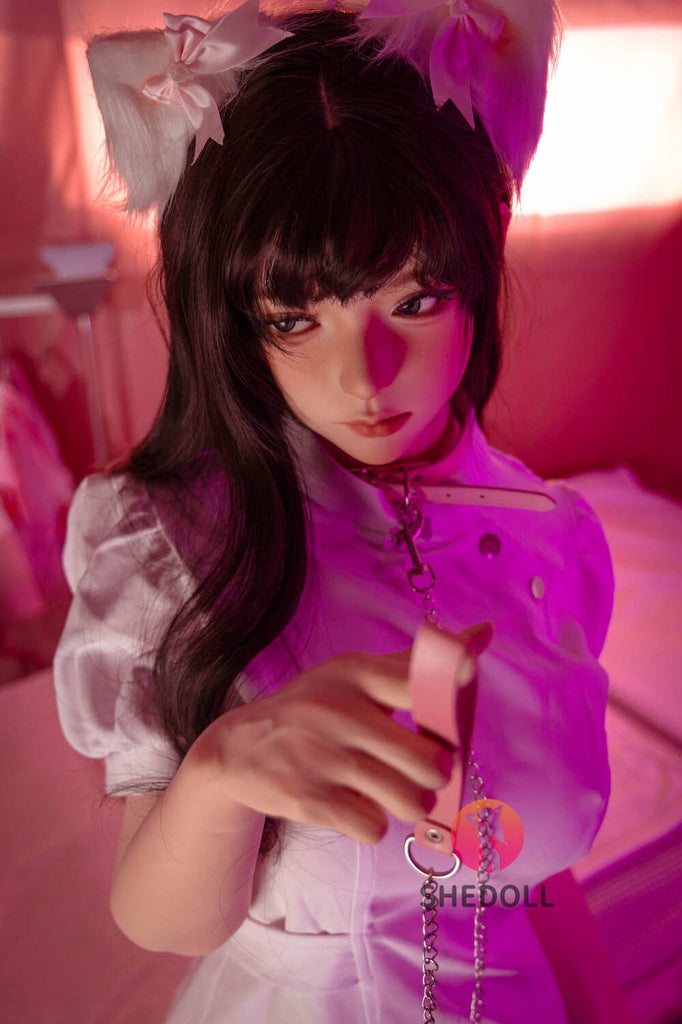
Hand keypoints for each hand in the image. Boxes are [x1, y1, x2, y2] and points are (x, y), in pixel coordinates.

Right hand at [195, 648, 456, 844]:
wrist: (237, 748)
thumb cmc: (314, 708)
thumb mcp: (354, 675)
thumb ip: (416, 662)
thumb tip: (486, 631)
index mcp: (356, 674)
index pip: (421, 678)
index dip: (453, 691)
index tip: (460, 703)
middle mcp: (341, 712)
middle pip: (430, 762)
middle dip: (435, 775)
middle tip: (421, 771)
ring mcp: (324, 757)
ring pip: (409, 800)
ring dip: (409, 803)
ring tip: (393, 790)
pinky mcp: (310, 799)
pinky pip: (373, 828)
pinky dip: (371, 823)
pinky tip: (355, 804)